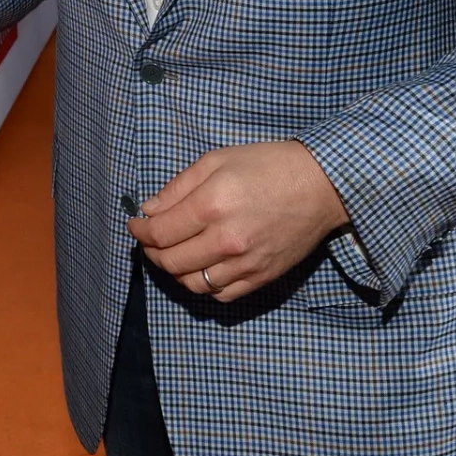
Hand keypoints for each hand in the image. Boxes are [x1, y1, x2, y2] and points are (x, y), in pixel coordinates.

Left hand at [127, 141, 350, 302]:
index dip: (140, 231)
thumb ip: (178, 187)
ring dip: (174, 271)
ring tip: (173, 254)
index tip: (136, 225)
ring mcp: (245, 263)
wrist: (319, 186)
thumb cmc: (266, 166)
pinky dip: (203, 285)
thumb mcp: (216, 161)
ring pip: (192, 283)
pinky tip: (200, 267)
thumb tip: (150, 210)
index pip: (160, 233)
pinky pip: (220, 294)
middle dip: (151, 251)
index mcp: (212, 205)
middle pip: (170, 261)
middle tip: (149, 240)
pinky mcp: (261, 277)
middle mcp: (226, 240)